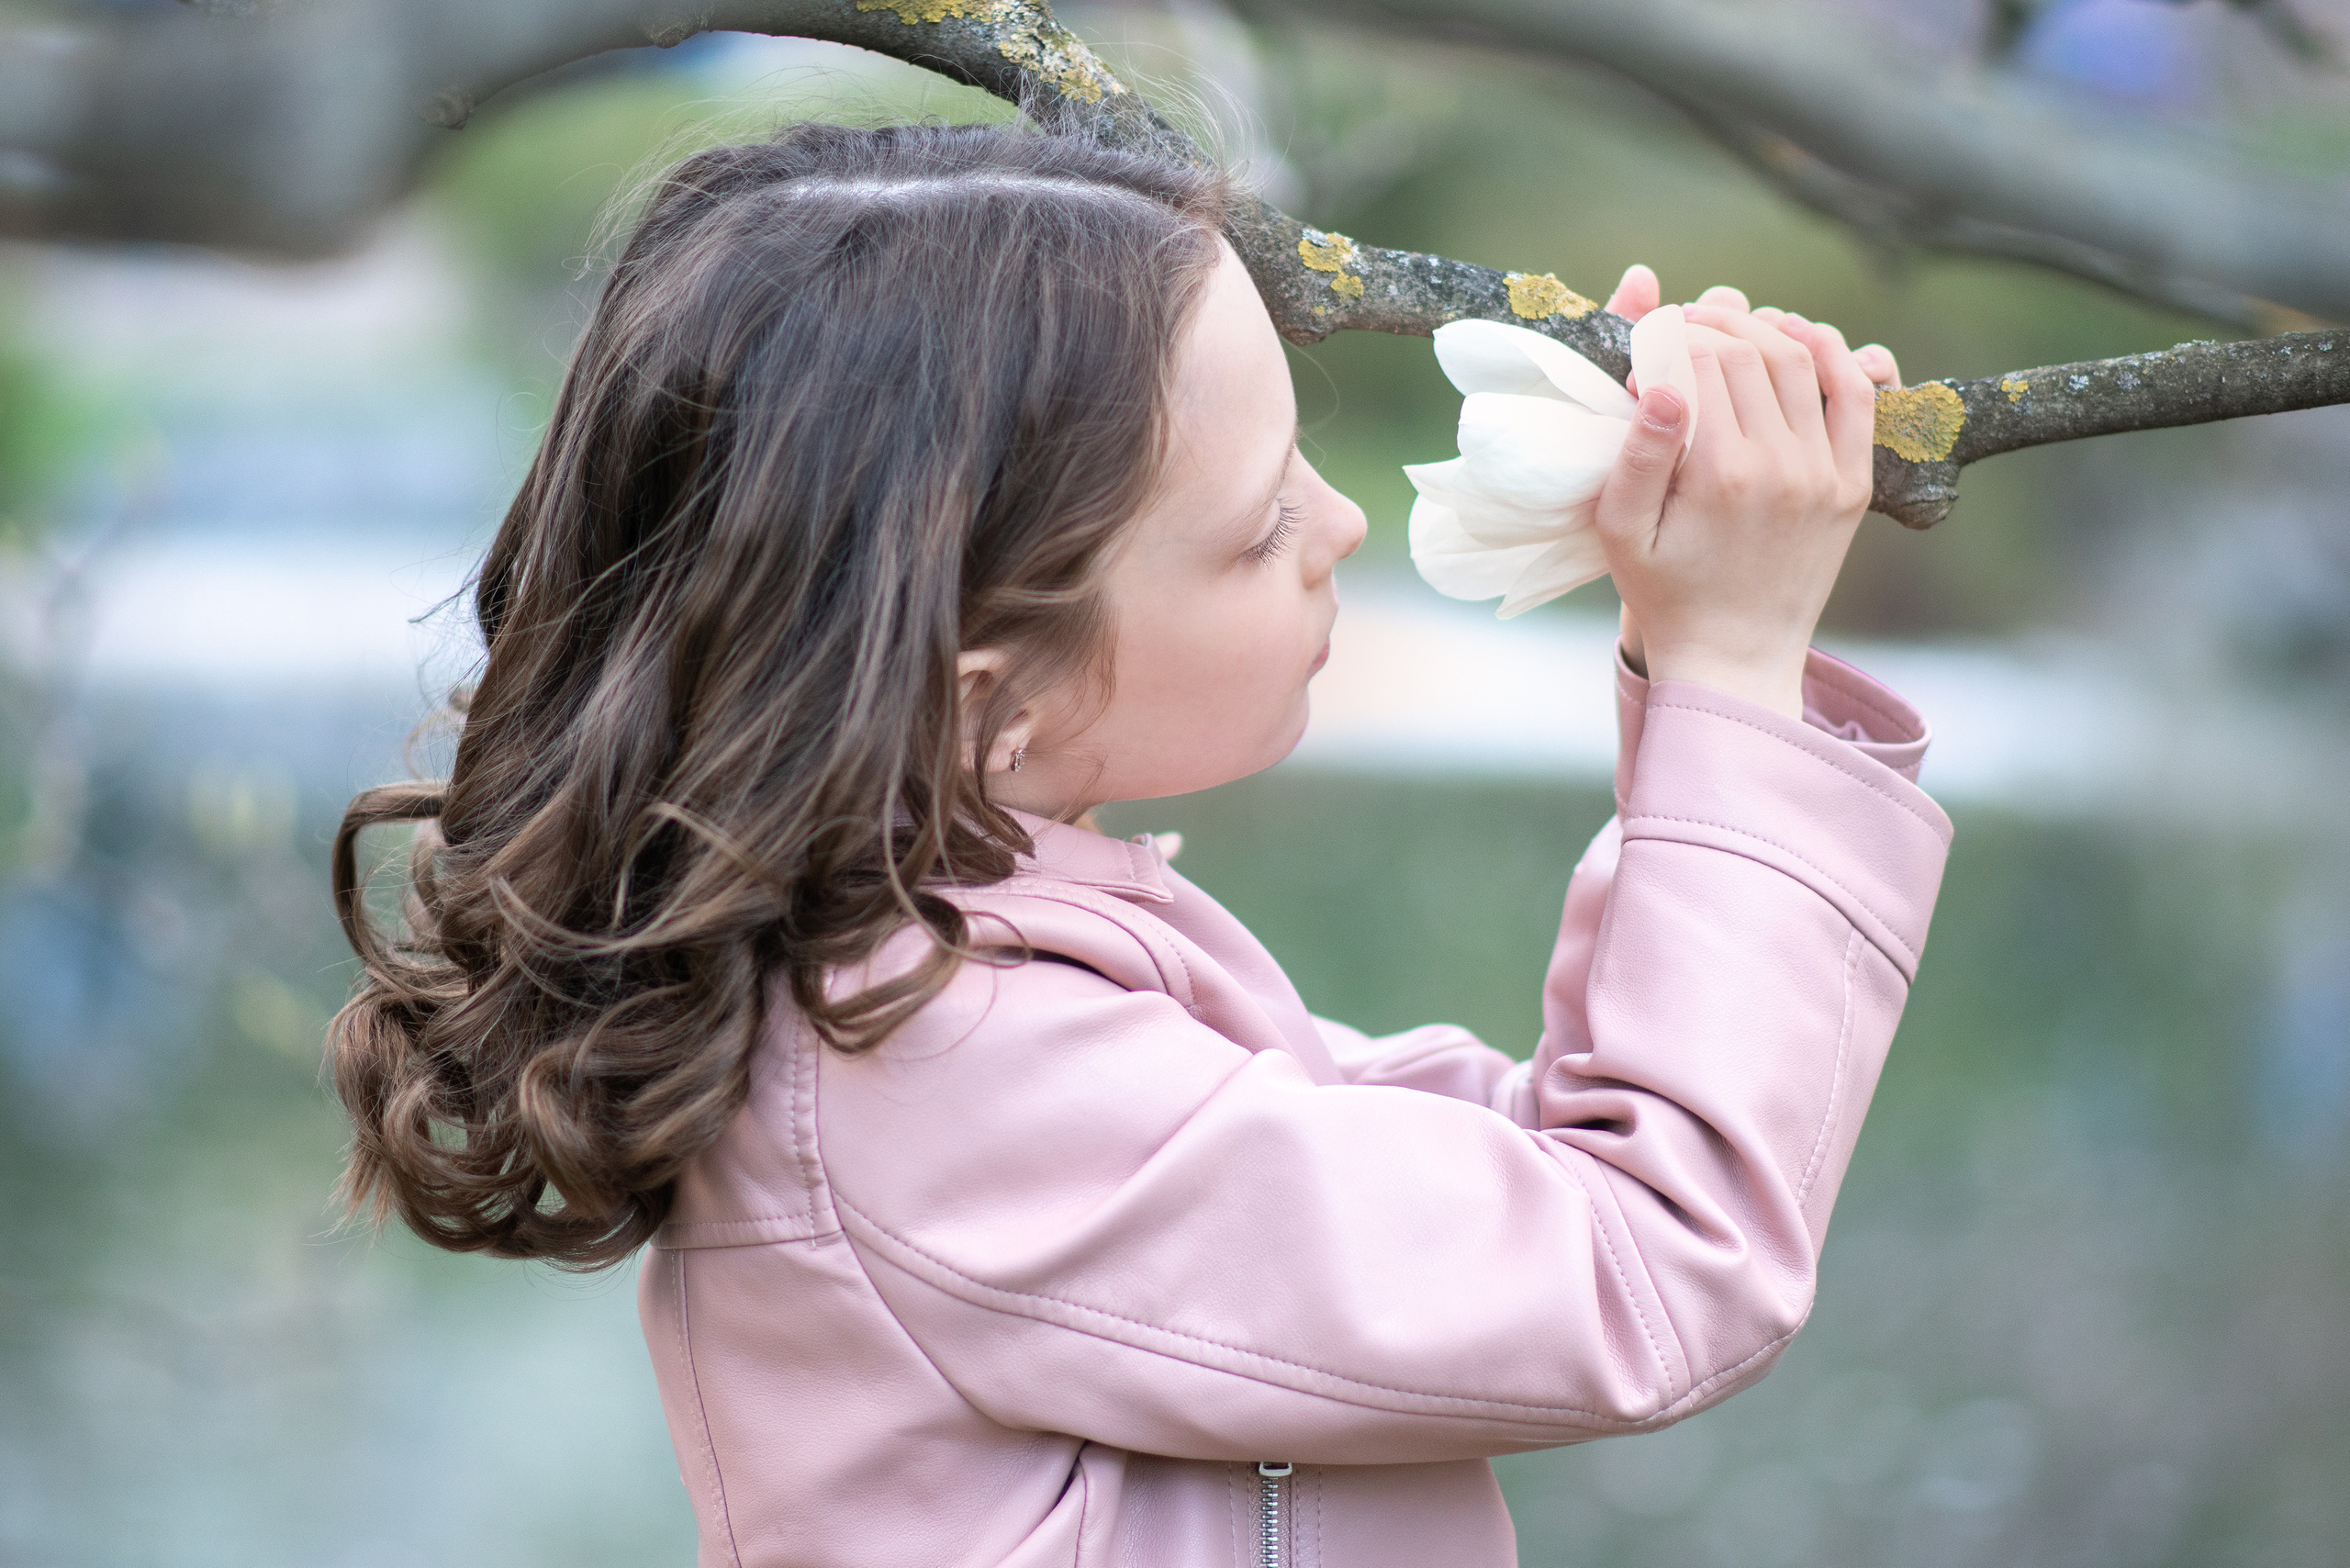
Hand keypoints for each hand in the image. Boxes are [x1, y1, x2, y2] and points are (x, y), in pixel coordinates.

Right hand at [1590, 292, 1876, 719]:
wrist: (1735, 655)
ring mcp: (1824, 474)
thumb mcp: (1622, 533)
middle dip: (1713, 322)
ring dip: (1766, 328)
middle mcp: (1780, 467)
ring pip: (1802, 361)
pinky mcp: (1852, 484)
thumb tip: (1659, 385)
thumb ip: (1635, 457)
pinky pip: (1853, 395)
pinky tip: (1798, 336)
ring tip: (1731, 322)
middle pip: (1750, 353)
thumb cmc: (1665, 592)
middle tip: (1686, 319)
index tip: (1651, 334)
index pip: (1701, 363)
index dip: (1672, 334)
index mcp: (1719, 475)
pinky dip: (1832, 352)